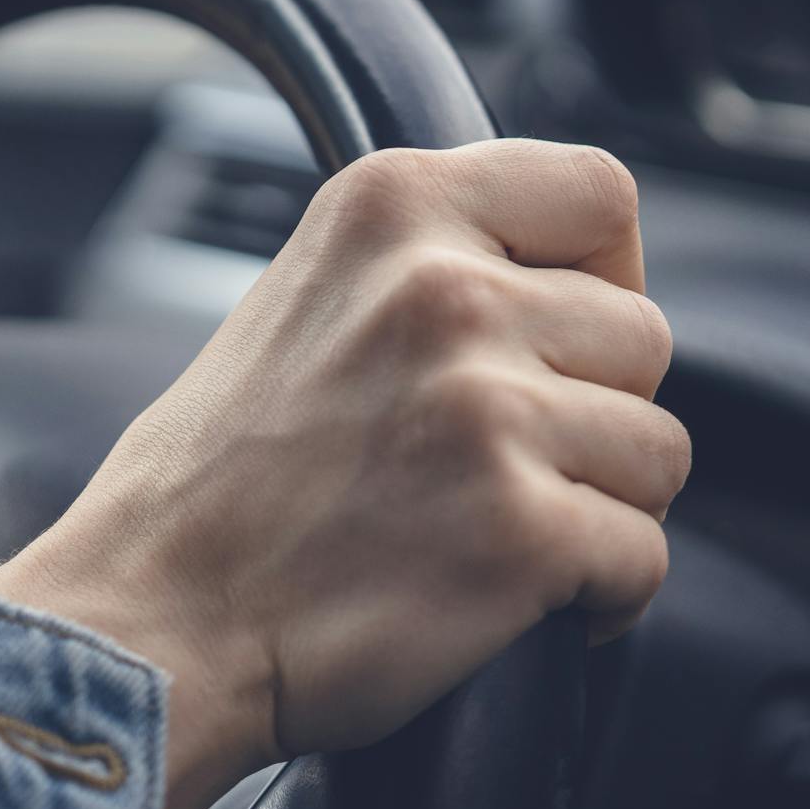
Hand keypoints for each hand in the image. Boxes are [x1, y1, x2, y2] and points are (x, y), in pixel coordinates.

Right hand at [0, 140, 687, 808]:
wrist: (151, 617)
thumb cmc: (220, 479)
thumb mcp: (307, 293)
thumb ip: (432, 260)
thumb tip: (567, 279)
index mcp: (390, 206)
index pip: (598, 191)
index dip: (600, 271)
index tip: (557, 333)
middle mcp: (445, 289)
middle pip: (643, 334)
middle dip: (592, 407)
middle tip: (491, 458)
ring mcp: (486, 409)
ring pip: (658, 451)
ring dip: (596, 504)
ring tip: (488, 525)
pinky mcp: (521, 529)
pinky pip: (643, 556)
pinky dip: (593, 596)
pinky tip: (505, 596)